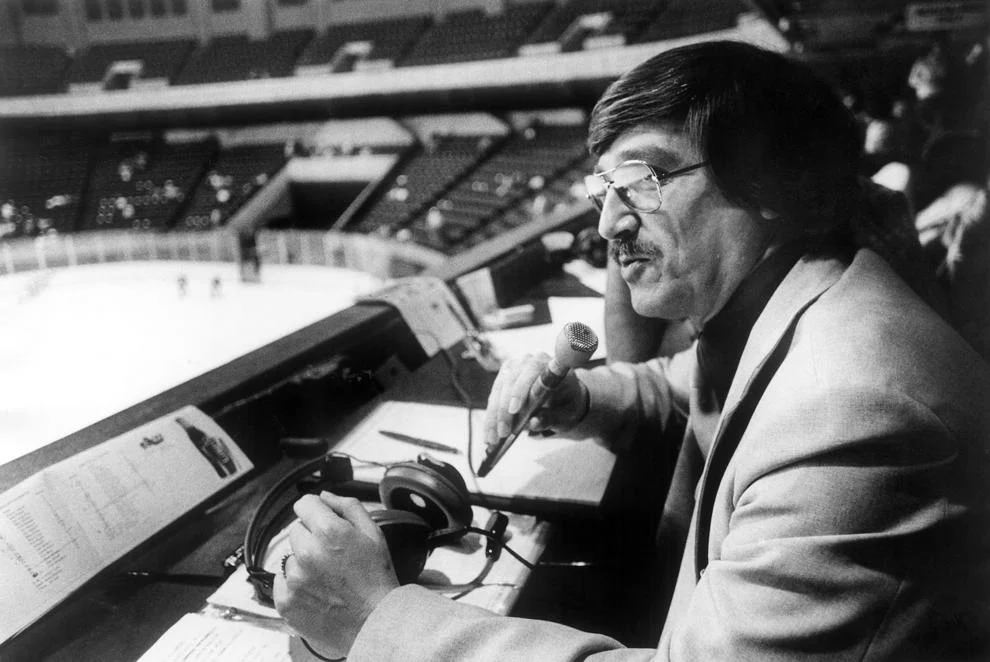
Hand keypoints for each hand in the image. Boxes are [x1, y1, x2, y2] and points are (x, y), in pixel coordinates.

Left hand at [273, 492, 399, 658]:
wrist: (374, 622)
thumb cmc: (376, 579)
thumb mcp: (373, 534)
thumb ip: (348, 507)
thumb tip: (325, 496)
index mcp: (329, 532)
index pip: (304, 504)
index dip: (316, 510)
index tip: (321, 519)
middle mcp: (307, 552)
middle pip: (296, 529)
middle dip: (311, 537)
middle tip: (331, 554)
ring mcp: (294, 578)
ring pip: (290, 556)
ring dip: (303, 561)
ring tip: (327, 576)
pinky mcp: (286, 600)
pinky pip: (282, 581)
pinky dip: (295, 584)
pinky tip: (316, 590)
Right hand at [484, 351, 588, 448]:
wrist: (564, 395)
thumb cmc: (567, 404)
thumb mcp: (566, 415)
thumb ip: (552, 418)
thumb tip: (533, 424)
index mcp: (549, 365)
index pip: (532, 372)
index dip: (521, 391)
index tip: (514, 410)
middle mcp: (528, 361)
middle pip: (510, 383)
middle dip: (504, 411)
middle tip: (502, 434)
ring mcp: (513, 367)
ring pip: (498, 391)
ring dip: (493, 416)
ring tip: (492, 439)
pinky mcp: (503, 376)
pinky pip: (494, 396)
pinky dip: (491, 415)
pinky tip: (489, 432)